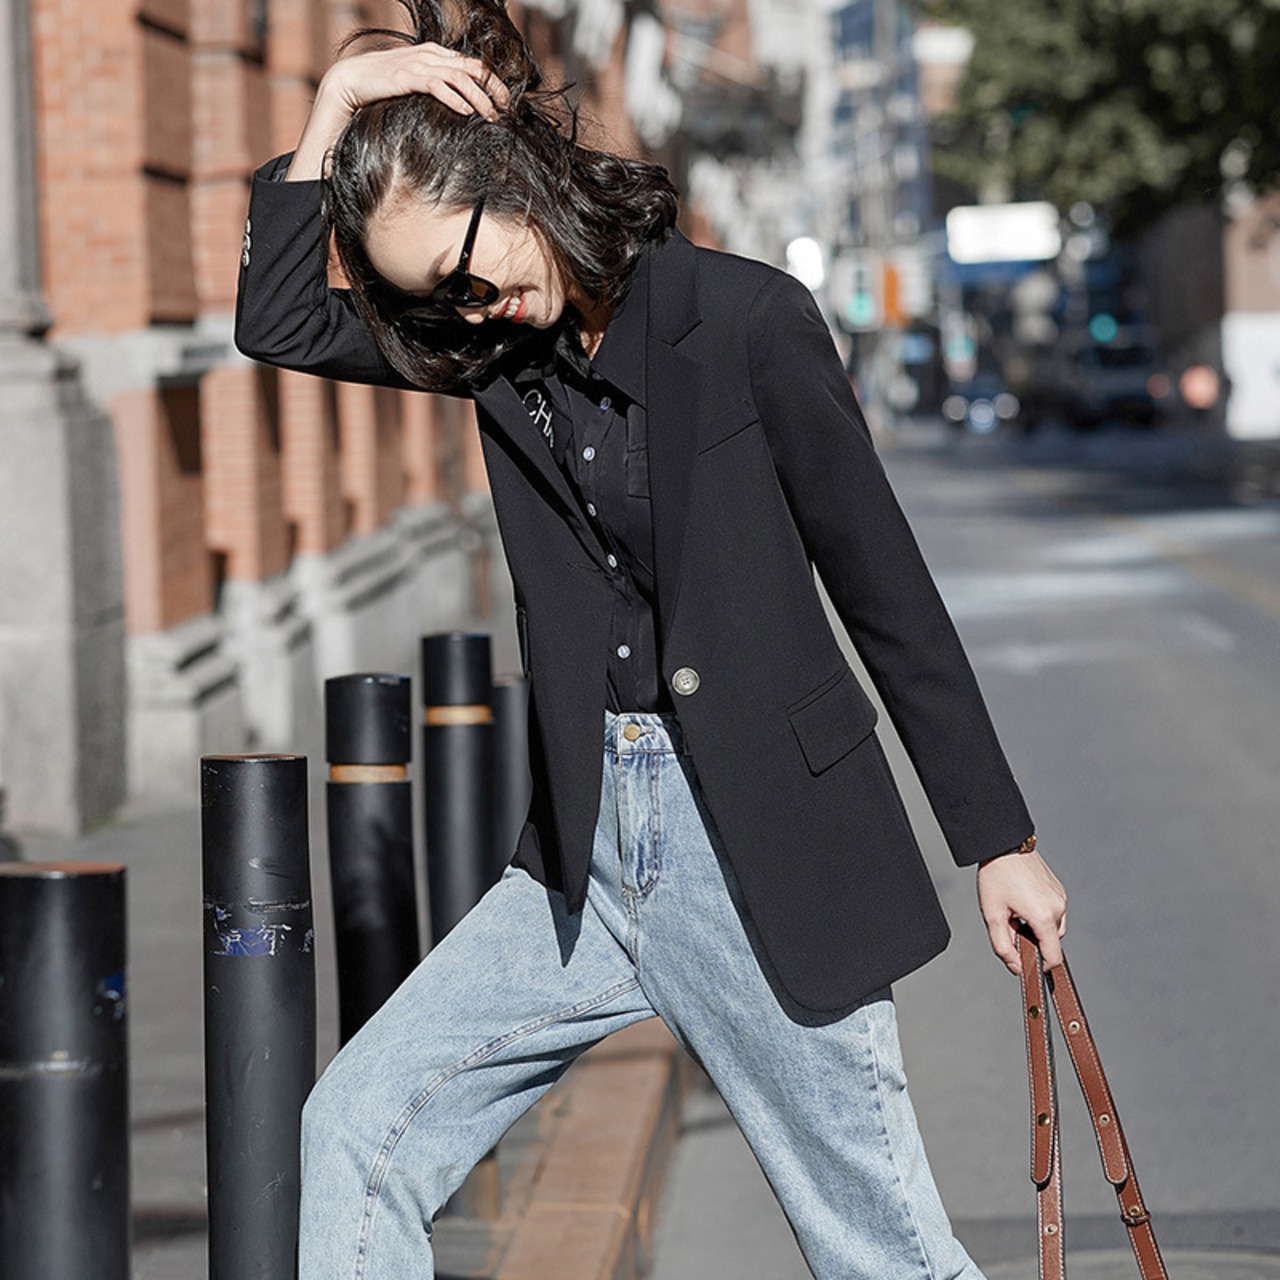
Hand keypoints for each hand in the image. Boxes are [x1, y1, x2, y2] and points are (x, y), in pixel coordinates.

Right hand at [323, 42, 510, 120]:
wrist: (350, 81)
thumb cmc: (383, 86)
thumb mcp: (415, 82)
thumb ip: (435, 85)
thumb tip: (458, 102)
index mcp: (434, 54)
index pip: (472, 64)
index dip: (492, 82)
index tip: (505, 101)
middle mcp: (429, 55)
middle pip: (472, 69)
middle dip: (493, 88)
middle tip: (505, 109)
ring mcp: (418, 65)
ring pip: (460, 78)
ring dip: (479, 98)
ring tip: (490, 116)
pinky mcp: (406, 78)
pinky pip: (437, 86)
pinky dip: (455, 100)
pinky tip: (466, 114)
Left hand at [976, 848, 1066, 974]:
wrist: (1004, 845)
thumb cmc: (996, 877)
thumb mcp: (992, 916)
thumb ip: (1003, 947)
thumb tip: (1016, 967)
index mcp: (1044, 917)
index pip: (1053, 956)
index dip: (1041, 965)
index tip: (1027, 964)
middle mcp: (1058, 907)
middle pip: (1052, 941)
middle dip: (1034, 940)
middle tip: (1010, 925)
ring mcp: (1061, 897)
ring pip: (1054, 926)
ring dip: (1037, 927)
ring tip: (1015, 910)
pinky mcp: (1059, 889)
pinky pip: (1054, 911)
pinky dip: (1041, 913)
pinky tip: (1022, 900)